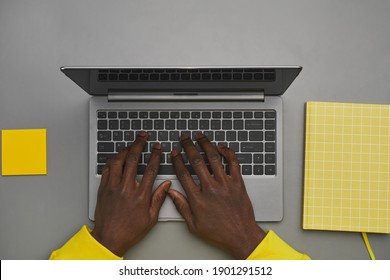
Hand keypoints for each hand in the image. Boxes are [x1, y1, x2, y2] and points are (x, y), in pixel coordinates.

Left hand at [91, 131, 170, 256]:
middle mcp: (126, 188)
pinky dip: (112, 161)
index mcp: (140, 196)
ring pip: (118, 161)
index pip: (150, 169)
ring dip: (124, 150)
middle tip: (143, 136)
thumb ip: (159, 199)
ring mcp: (113, 187)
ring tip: (130, 145)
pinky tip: (116, 158)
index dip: (155, 155)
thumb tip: (167, 185)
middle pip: (133, 159)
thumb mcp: (150, 218)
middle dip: (139, 144)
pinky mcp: (103, 189)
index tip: (158, 148)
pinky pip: (106, 169)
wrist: (108, 239)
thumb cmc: (129, 231)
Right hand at [168, 133, 265, 258]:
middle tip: (184, 137)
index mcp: (198, 198)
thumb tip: (171, 193)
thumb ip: (182, 207)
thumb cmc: (219, 232)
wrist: (241, 235)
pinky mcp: (238, 183)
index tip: (174, 152)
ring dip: (205, 144)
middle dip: (188, 146)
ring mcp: (225, 183)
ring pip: (213, 158)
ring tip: (200, 136)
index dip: (177, 160)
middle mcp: (210, 188)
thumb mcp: (194, 225)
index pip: (183, 173)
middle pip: (196, 161)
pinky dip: (227, 152)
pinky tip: (221, 146)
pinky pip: (233, 162)